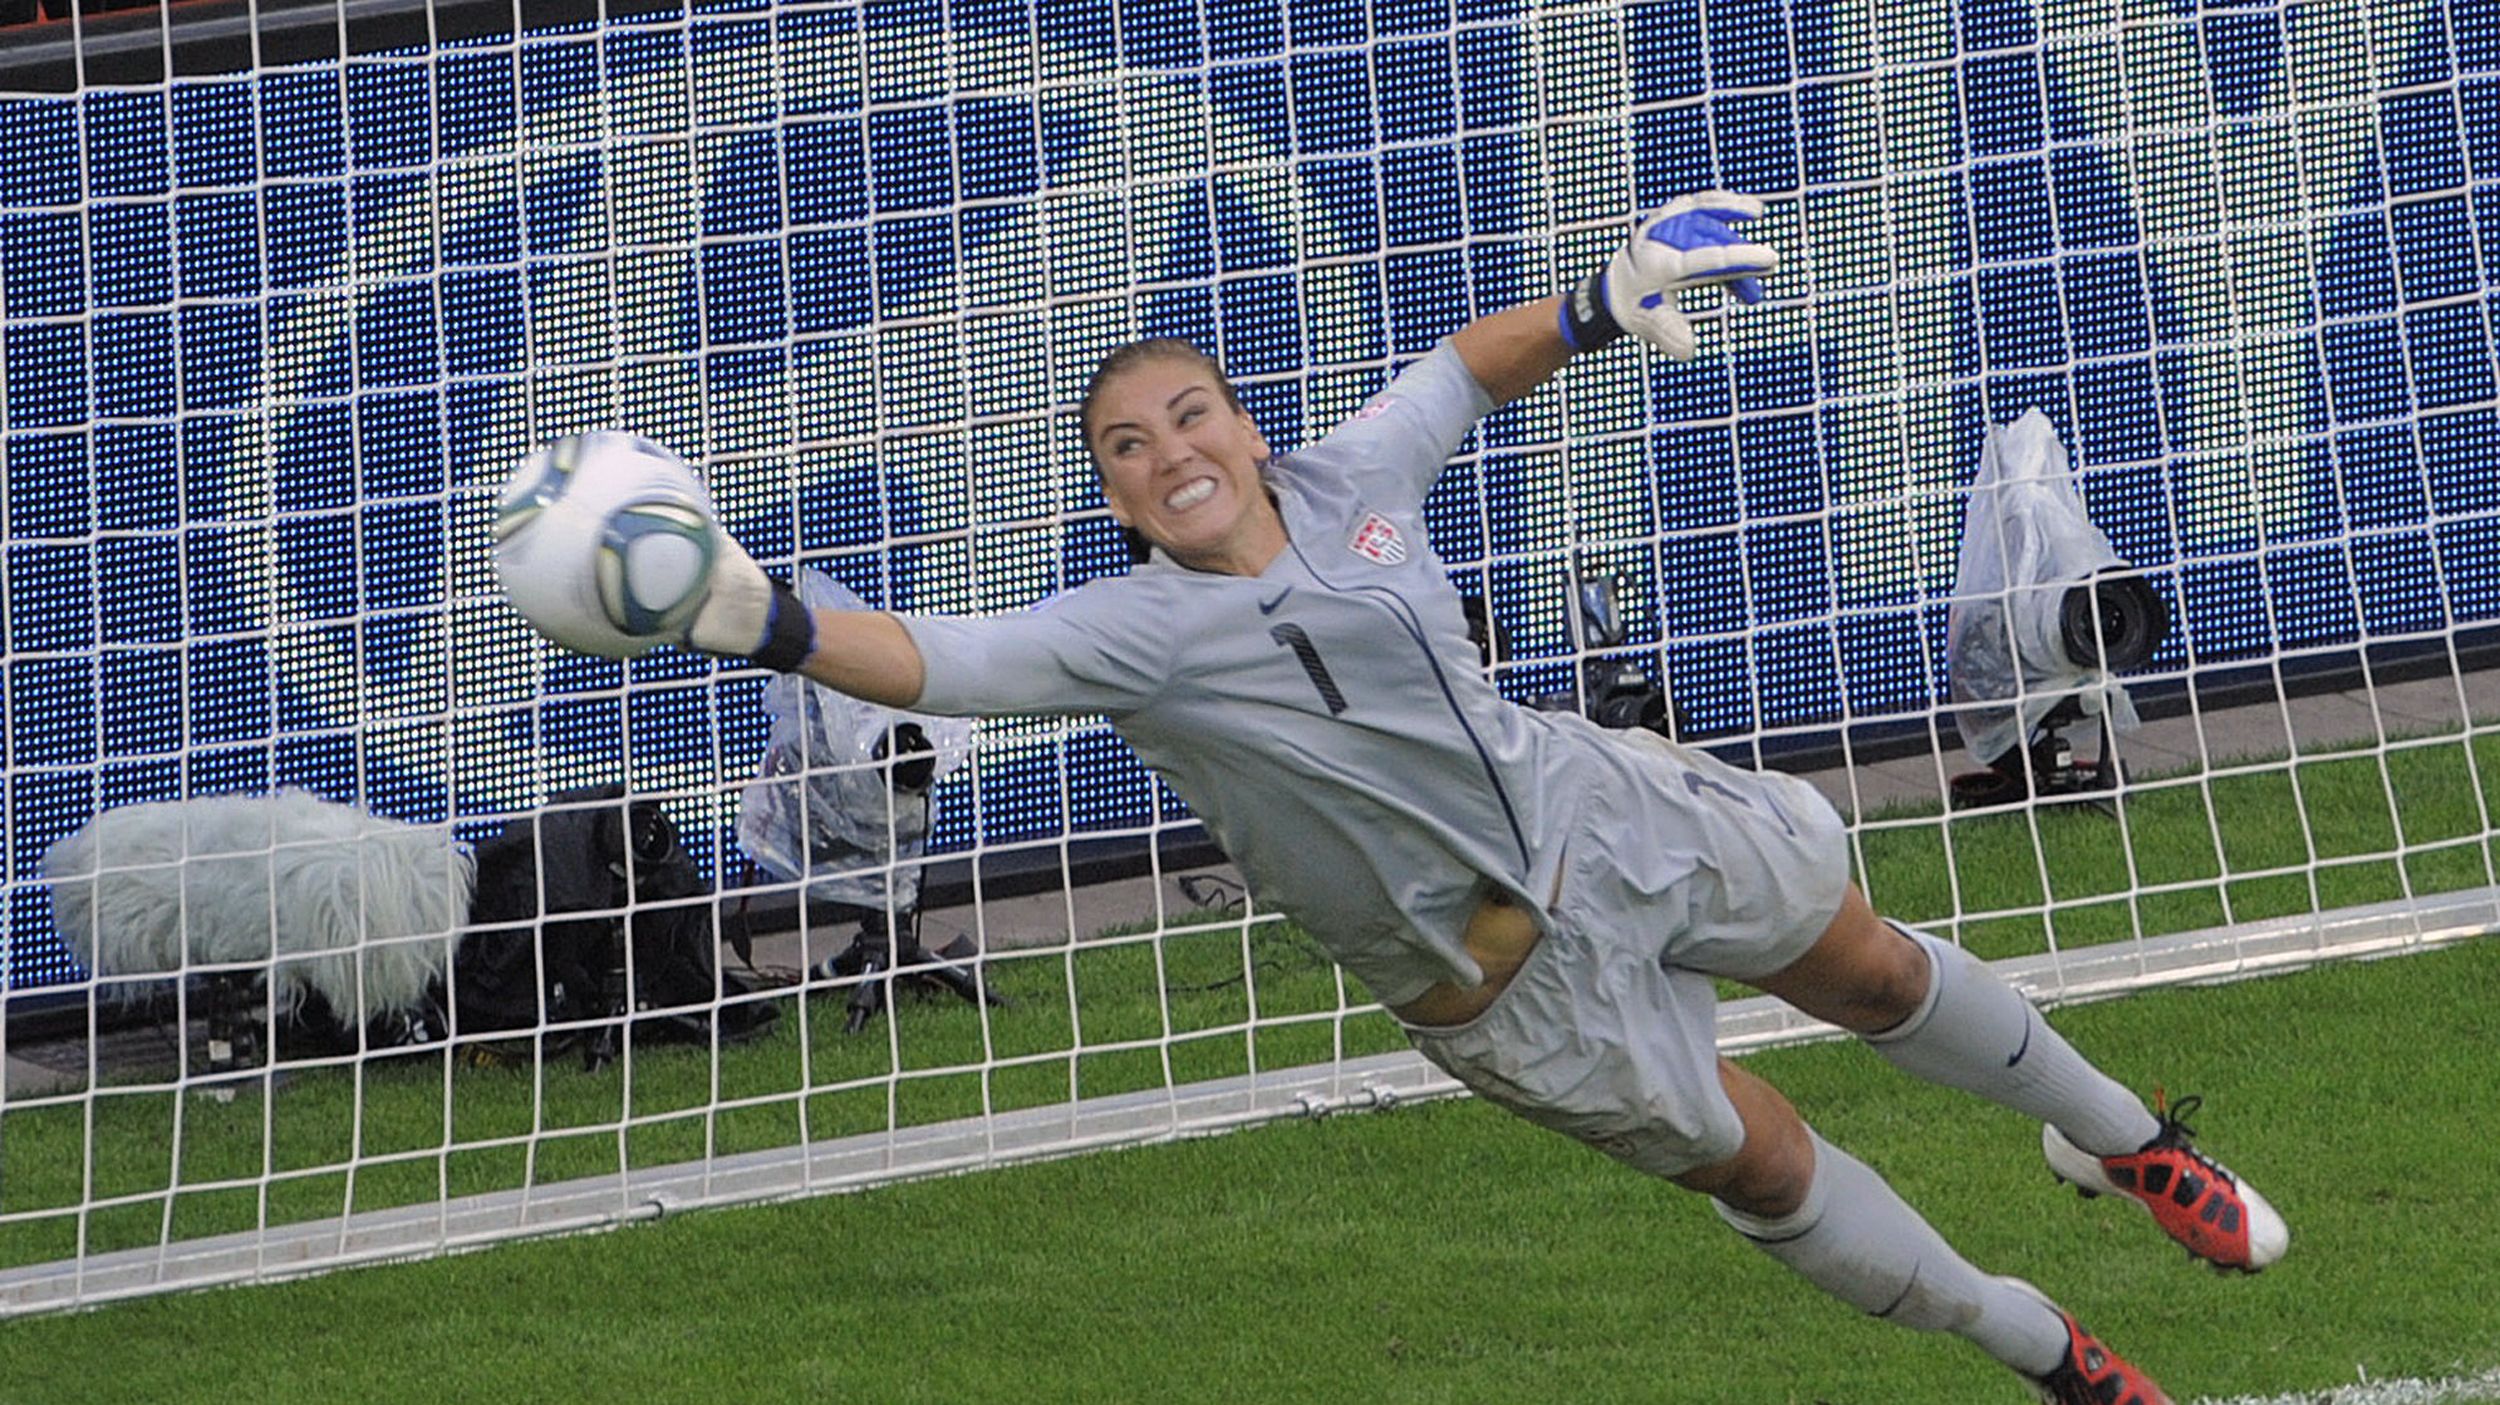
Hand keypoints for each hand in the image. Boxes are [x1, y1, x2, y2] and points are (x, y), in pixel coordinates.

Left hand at [1560, 191, 1779, 359]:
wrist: (1618, 287)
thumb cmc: (1638, 308)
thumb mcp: (1650, 326)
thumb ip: (1670, 335)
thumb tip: (1689, 351)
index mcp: (1657, 267)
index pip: (1706, 259)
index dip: (1740, 259)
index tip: (1770, 260)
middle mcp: (1660, 239)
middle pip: (1712, 240)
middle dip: (1743, 254)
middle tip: (1771, 267)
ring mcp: (1665, 222)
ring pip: (1710, 217)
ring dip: (1738, 233)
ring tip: (1763, 253)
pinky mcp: (1671, 213)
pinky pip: (1703, 202)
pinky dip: (1727, 205)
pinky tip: (1751, 210)